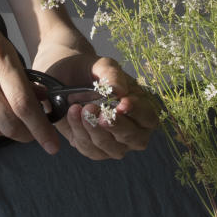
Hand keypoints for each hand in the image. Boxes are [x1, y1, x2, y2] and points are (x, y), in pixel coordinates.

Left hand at [43, 55, 158, 159]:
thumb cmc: (93, 72)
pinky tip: (72, 113)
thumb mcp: (102, 66)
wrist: (67, 78)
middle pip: (136, 140)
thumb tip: (120, 91)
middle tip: (98, 111)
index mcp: (142, 109)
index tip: (122, 102)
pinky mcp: (94, 150)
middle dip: (117, 126)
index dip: (138, 113)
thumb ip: (112, 75)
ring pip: (113, 149)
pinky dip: (79, 132)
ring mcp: (114, 144)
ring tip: (80, 108)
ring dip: (95, 130)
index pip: (149, 118)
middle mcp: (133, 131)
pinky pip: (90, 149)